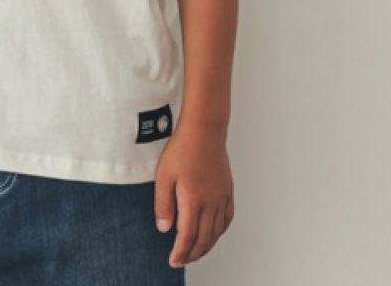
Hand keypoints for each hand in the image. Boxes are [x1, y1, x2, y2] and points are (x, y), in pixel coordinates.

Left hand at [152, 126, 234, 267]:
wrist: (204, 130)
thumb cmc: (182, 149)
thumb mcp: (163, 175)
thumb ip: (163, 204)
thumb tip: (164, 228)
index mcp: (193, 200)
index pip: (188, 236)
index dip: (181, 252)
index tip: (174, 260)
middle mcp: (211, 203)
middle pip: (204, 239)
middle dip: (193, 254)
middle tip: (183, 260)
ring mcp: (222, 197)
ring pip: (217, 232)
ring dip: (207, 246)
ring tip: (196, 251)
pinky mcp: (227, 190)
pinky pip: (227, 219)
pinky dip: (220, 231)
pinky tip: (213, 233)